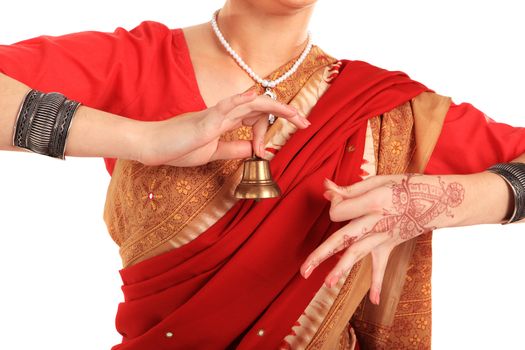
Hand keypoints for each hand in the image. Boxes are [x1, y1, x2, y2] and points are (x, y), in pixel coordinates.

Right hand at [139, 90, 309, 166]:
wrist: (152, 147)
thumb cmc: (178, 148)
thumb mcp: (212, 153)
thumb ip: (233, 149)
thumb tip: (255, 149)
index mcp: (225, 122)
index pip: (256, 117)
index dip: (275, 122)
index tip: (291, 131)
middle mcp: (223, 114)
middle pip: (259, 107)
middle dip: (284, 112)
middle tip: (305, 122)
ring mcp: (214, 115)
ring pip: (248, 104)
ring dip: (273, 106)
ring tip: (294, 113)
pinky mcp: (204, 121)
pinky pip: (224, 107)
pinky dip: (241, 101)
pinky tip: (256, 98)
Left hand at [299, 174, 466, 304]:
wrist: (438, 200)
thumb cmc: (405, 186)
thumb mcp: (378, 180)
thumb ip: (350, 189)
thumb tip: (326, 188)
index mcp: (372, 202)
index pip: (339, 211)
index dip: (333, 203)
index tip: (335, 196)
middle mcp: (376, 222)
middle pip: (342, 239)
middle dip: (321, 254)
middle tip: (303, 271)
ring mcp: (383, 237)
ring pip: (358, 254)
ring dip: (342, 270)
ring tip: (327, 284)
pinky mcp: (389, 245)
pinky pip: (382, 266)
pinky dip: (378, 283)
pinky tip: (374, 301)